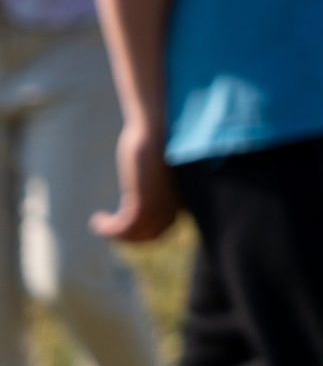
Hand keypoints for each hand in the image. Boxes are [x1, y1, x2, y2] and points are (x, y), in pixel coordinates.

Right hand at [92, 120, 181, 243]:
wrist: (155, 129)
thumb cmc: (157, 143)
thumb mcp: (158, 169)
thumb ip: (156, 183)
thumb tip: (146, 189)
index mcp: (182, 198)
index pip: (167, 227)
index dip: (146, 232)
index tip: (127, 227)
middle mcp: (175, 205)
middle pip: (152, 235)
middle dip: (131, 236)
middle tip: (112, 230)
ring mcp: (160, 205)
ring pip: (136, 233)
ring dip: (115, 234)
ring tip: (101, 224)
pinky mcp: (143, 201)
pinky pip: (123, 227)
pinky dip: (107, 229)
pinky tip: (97, 220)